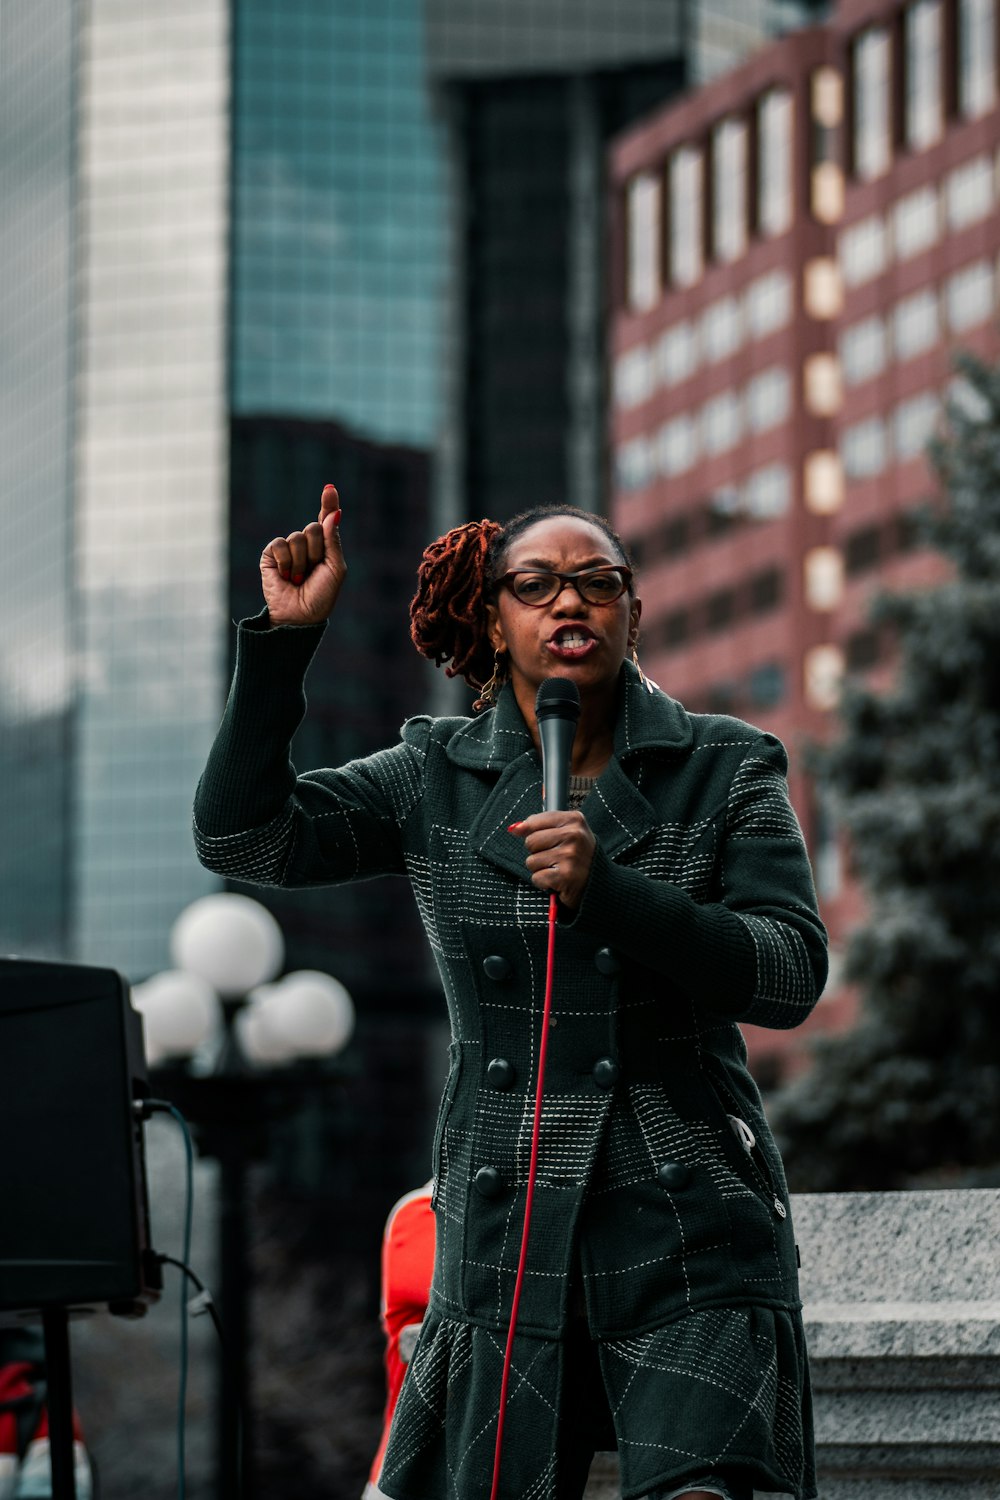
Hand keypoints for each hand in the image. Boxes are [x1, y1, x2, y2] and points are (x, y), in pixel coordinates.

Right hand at [260, 485, 345, 626]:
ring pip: (297, 537)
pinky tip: (286, 576)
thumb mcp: (335, 568)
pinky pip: (280, 544)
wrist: (300, 616)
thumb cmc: (321, 595)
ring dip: (301, 562)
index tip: (330, 488)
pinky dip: (286, 562)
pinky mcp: (271, 554)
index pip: (326, 520)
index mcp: (324, 546)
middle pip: (313, 528)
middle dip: (316, 552)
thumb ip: (333, 540)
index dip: (328, 503)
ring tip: (299, 578)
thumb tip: (334, 513)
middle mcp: (306, 544)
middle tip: (313, 571)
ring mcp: (288, 548)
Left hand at [508, 811, 595, 909]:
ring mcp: (570, 855)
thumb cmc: (579, 856)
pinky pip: (536, 877)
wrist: (600, 883)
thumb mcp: (567, 832)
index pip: (535, 821)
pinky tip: (558, 880)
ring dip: (541, 869)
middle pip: (530, 841)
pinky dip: (544, 882)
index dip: (534, 834)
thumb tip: (514, 828)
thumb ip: (540, 826)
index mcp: (575, 820)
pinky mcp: (565, 875)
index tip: (546, 842)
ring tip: (558, 869)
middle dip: (538, 853)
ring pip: (531, 861)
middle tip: (556, 858)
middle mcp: (574, 835)